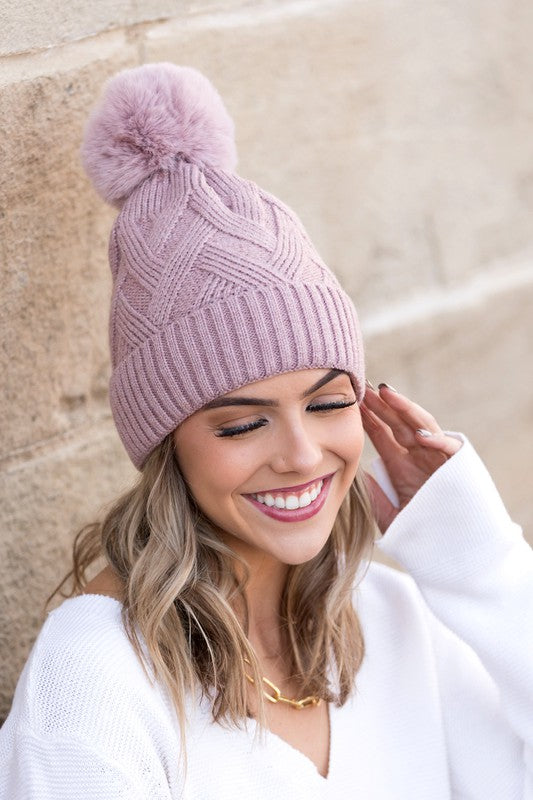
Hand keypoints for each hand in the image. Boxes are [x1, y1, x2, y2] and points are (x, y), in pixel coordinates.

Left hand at [361, 382, 461, 533]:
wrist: (455, 552)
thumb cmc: (422, 535)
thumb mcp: (392, 517)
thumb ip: (376, 499)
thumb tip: (360, 479)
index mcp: (401, 465)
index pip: (381, 434)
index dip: (368, 417)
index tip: (350, 401)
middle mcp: (419, 456)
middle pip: (398, 423)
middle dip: (381, 405)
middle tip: (363, 387)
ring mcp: (438, 459)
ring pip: (421, 426)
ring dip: (405, 409)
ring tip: (387, 394)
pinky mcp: (458, 467)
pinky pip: (449, 448)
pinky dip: (436, 440)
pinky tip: (419, 434)